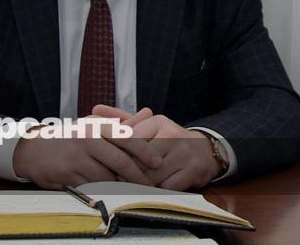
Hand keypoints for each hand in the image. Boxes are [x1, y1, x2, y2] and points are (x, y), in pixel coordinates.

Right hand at [12, 114, 162, 189]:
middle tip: (149, 182)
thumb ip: (120, 121)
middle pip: (120, 161)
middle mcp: (87, 140)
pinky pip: (93, 186)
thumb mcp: (92, 124)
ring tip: (131, 187)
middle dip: (137, 174)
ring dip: (120, 184)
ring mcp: (77, 158)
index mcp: (95, 126)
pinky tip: (109, 190)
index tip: (157, 162)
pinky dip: (104, 190)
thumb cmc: (69, 137)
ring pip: (107, 176)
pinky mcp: (68, 175)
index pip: (126, 138)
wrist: (34, 150)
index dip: (145, 151)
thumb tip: (147, 113)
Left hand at [92, 105, 220, 190]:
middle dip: (127, 172)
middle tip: (117, 178)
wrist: (204, 151)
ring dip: (140, 184)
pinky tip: (152, 189)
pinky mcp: (192, 170)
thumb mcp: (148, 126)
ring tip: (131, 186)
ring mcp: (183, 152)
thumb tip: (95, 108)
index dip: (118, 154)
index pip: (130, 139)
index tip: (109, 162)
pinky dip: (157, 191)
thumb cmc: (168, 140)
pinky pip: (166, 187)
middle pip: (139, 159)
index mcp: (158, 121)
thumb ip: (121, 119)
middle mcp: (172, 134)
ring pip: (151, 175)